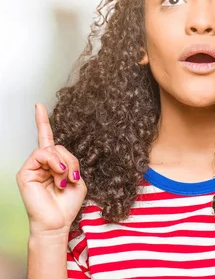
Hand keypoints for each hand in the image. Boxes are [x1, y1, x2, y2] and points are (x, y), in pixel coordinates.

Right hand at [16, 103, 86, 234]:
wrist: (58, 221)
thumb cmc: (67, 204)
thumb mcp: (77, 178)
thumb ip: (70, 162)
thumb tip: (57, 155)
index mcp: (53, 163)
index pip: (47, 138)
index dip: (42, 121)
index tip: (39, 105)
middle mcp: (40, 163)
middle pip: (58, 146)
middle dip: (71, 159)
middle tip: (74, 176)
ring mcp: (32, 167)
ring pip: (51, 149)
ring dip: (64, 163)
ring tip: (65, 180)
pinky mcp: (25, 172)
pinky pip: (41, 154)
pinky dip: (54, 162)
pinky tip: (58, 175)